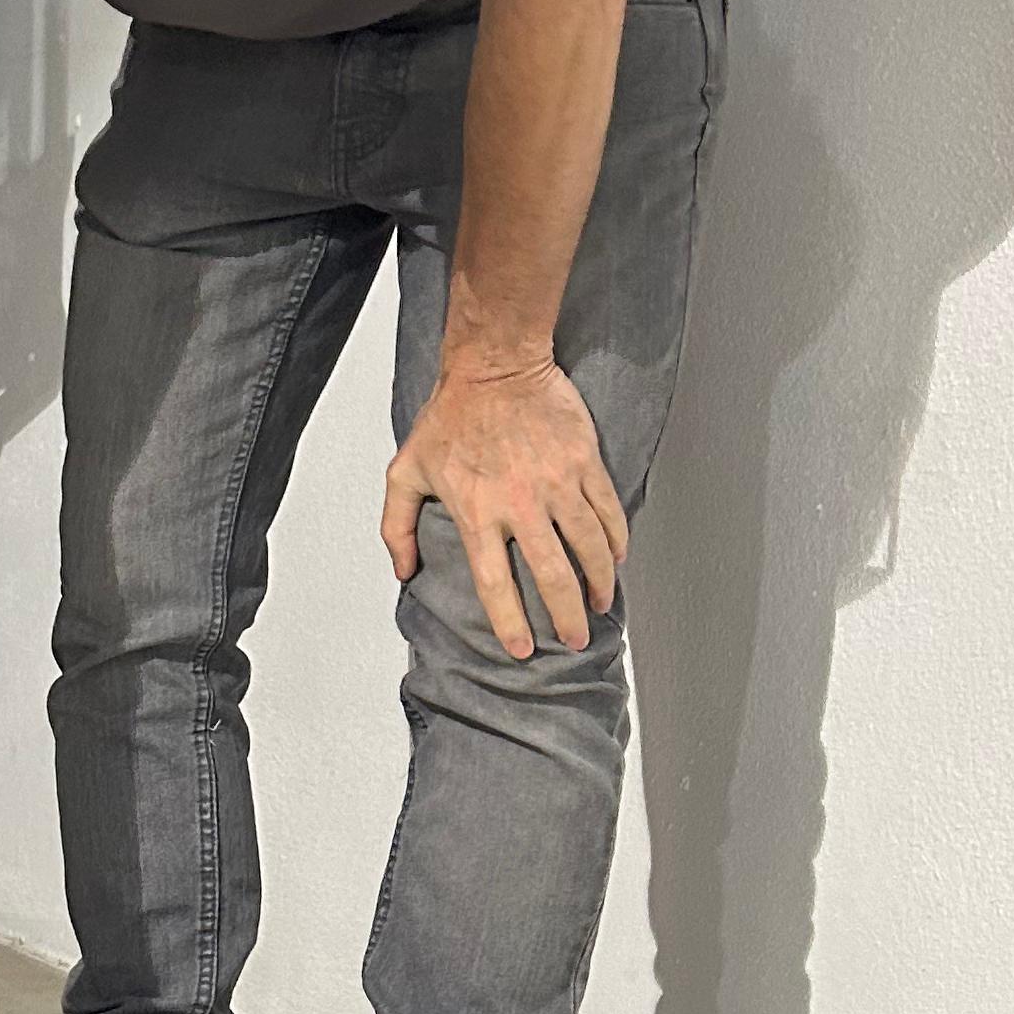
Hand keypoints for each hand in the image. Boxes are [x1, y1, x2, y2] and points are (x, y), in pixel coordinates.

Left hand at [381, 355, 625, 659]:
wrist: (495, 364)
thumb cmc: (450, 416)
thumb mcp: (405, 470)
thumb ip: (397, 525)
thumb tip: (403, 570)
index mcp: (477, 512)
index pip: (495, 583)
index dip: (511, 621)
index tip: (521, 648)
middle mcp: (521, 504)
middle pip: (552, 575)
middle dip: (567, 616)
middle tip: (575, 639)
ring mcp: (557, 483)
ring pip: (589, 547)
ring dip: (598, 583)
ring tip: (601, 604)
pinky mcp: (583, 462)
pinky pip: (607, 510)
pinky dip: (616, 540)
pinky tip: (615, 558)